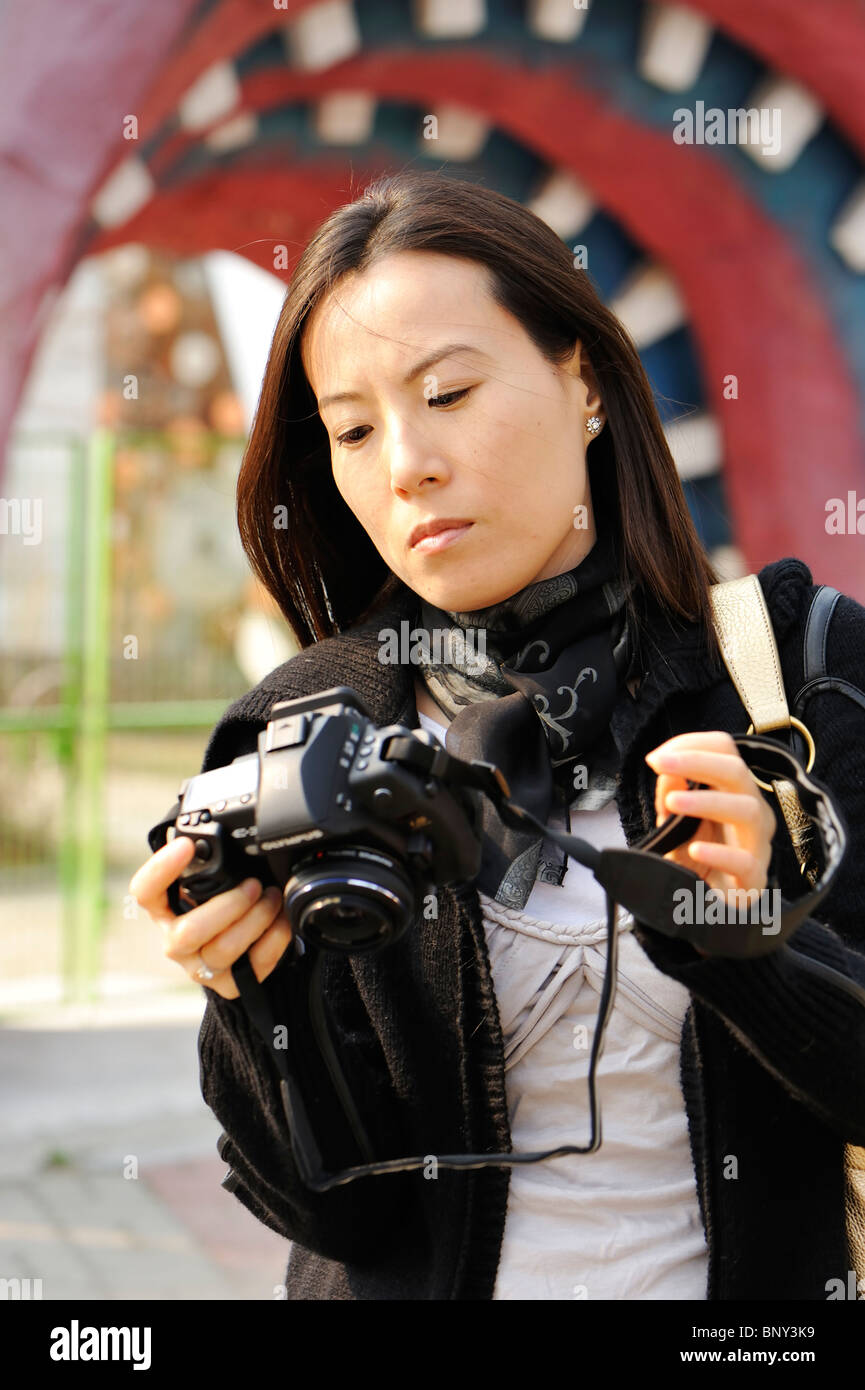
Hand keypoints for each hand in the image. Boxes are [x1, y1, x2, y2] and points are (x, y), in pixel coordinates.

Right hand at [128, 836, 293, 999]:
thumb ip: (207, 861)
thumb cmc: (221, 906)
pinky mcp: (229, 984)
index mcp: (164, 909)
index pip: (144, 891)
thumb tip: (219, 827)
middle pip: (189, 932)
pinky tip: (282, 919)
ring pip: (223, 950)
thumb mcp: (209, 883)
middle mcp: (176, 941)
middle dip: (229, 904)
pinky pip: (253, 967)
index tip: (186, 846)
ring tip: (272, 897)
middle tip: (254, 884)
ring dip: (256, 919)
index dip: (160, 869)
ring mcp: (201, 966)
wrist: (239, 952)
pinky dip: (274, 939)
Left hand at [645, 731, 776, 900]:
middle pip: (738, 772)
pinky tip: (696, 850)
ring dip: (707, 802)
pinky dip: (721, 854)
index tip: (656, 758)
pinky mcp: (753, 881)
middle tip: (660, 764)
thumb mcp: (675, 822)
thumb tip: (666, 769)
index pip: (725, 751)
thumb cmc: (694, 858)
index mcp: (734, 792)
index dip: (692, 745)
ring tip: (672, 803)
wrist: (704, 906)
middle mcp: (751, 812)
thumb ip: (670, 794)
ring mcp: (756, 845)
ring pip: (749, 810)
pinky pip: (746, 863)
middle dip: (697, 761)